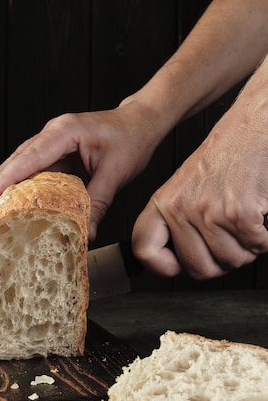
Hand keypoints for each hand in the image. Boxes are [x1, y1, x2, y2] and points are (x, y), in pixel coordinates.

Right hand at [0, 97, 162, 240]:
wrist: (142, 121)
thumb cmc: (132, 139)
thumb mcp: (117, 172)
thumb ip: (99, 202)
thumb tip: (86, 234)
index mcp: (65, 131)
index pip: (29, 157)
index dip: (6, 179)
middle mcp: (53, 133)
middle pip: (16, 160)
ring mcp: (52, 140)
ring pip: (19, 164)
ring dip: (0, 185)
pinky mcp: (56, 150)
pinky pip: (32, 168)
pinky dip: (17, 184)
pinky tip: (7, 201)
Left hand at [132, 76, 267, 278]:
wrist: (248, 132)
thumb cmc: (220, 160)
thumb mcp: (182, 188)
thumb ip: (174, 222)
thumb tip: (176, 262)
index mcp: (163, 203)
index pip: (144, 248)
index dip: (162, 266)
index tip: (176, 266)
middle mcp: (182, 208)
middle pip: (198, 269)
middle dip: (218, 261)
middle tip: (225, 242)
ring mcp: (210, 212)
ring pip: (231, 261)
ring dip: (244, 248)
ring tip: (240, 223)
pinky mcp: (239, 213)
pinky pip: (256, 247)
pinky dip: (263, 238)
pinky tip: (256, 218)